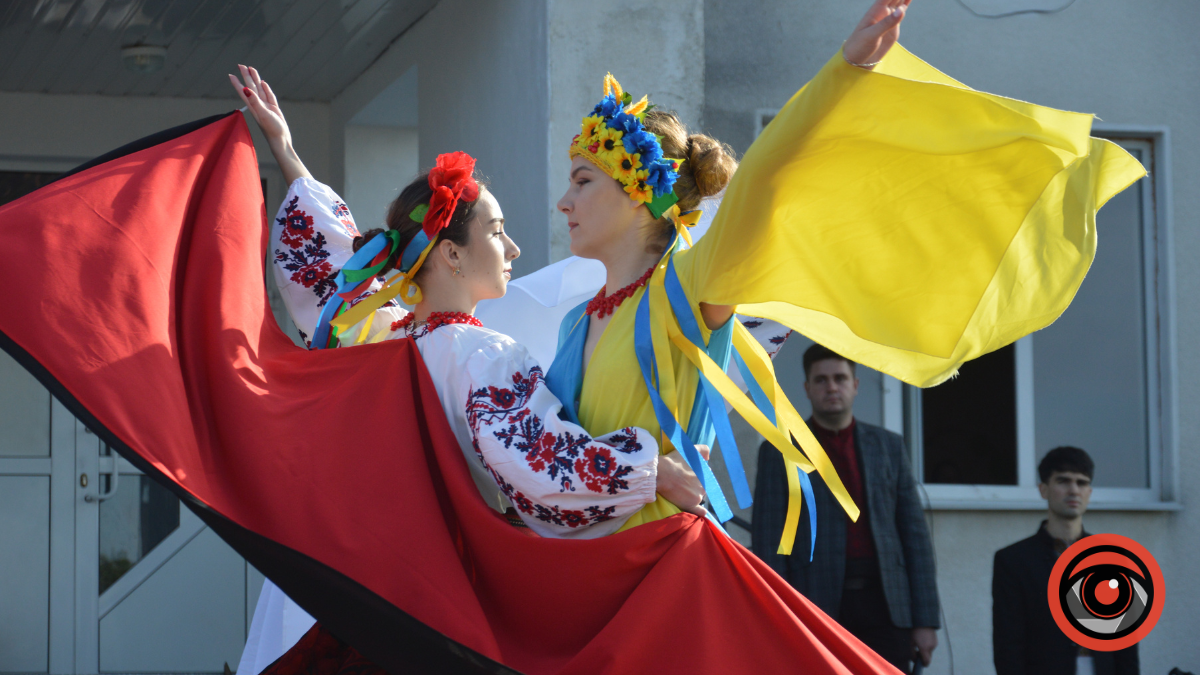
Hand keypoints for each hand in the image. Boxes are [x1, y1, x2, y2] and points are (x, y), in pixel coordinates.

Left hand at [230, 65, 310, 183]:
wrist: (280, 139)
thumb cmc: (271, 129)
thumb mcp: (262, 114)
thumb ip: (254, 101)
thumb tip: (245, 88)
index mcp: (253, 105)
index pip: (243, 91)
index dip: (237, 83)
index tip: (231, 74)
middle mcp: (258, 105)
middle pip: (250, 87)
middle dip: (246, 76)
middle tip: (241, 65)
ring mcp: (266, 106)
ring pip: (259, 89)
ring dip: (255, 80)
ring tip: (252, 70)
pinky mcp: (273, 109)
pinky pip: (268, 95)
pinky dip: (266, 88)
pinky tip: (263, 83)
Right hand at [657, 445, 710, 517]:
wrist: (660, 474)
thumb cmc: (674, 461)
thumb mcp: (689, 450)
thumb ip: (703, 450)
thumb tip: (708, 457)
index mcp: (705, 473)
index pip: (704, 474)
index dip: (696, 473)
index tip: (687, 472)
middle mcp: (704, 485)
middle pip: (702, 485)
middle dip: (695, 483)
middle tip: (683, 481)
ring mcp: (697, 496)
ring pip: (699, 495)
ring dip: (694, 494)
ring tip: (683, 491)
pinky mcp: (690, 505)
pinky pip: (700, 511)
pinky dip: (701, 511)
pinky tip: (701, 510)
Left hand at [843, 0, 911, 68]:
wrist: (857, 61)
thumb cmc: (859, 46)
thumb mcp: (872, 35)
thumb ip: (886, 23)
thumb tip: (901, 10)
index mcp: (875, 10)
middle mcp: (882, 11)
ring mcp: (888, 19)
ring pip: (899, 1)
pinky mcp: (893, 27)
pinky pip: (901, 12)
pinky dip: (906, 3)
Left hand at [911, 627, 936, 666]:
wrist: (924, 622)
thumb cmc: (916, 632)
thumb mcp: (912, 642)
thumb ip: (913, 652)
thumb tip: (914, 659)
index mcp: (924, 648)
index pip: (927, 661)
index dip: (924, 664)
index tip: (921, 664)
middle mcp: (931, 648)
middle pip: (928, 657)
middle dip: (924, 656)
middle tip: (918, 652)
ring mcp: (934, 644)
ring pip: (930, 652)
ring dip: (926, 650)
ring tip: (921, 643)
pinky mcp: (936, 641)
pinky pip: (932, 647)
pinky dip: (928, 646)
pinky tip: (924, 640)